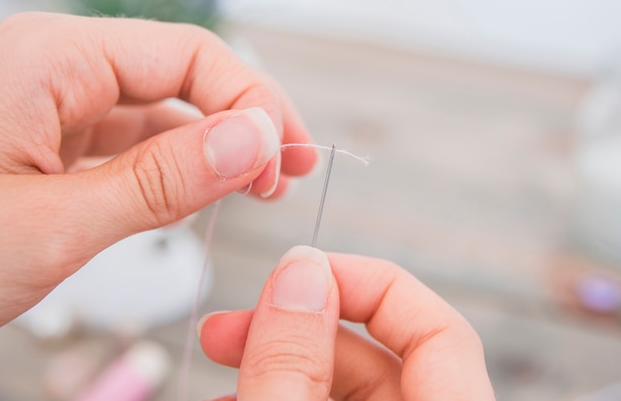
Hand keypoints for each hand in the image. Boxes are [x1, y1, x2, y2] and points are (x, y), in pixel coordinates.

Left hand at [0, 12, 316, 327]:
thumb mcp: (50, 224)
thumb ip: (160, 180)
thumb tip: (256, 141)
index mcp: (53, 59)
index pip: (191, 56)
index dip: (253, 103)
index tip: (285, 161)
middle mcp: (57, 69)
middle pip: (183, 75)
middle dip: (245, 119)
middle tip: (290, 170)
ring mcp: (54, 106)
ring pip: (160, 113)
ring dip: (214, 147)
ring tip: (257, 185)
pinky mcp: (51, 143)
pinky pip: (130, 144)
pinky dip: (172, 169)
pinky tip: (197, 193)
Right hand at [199, 246, 495, 399]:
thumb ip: (291, 363)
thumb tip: (299, 271)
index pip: (439, 330)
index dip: (368, 285)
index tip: (299, 272)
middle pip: (380, 358)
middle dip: (296, 329)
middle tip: (229, 328)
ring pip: (346, 389)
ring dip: (280, 364)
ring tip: (220, 366)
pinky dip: (285, 395)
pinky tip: (238, 396)